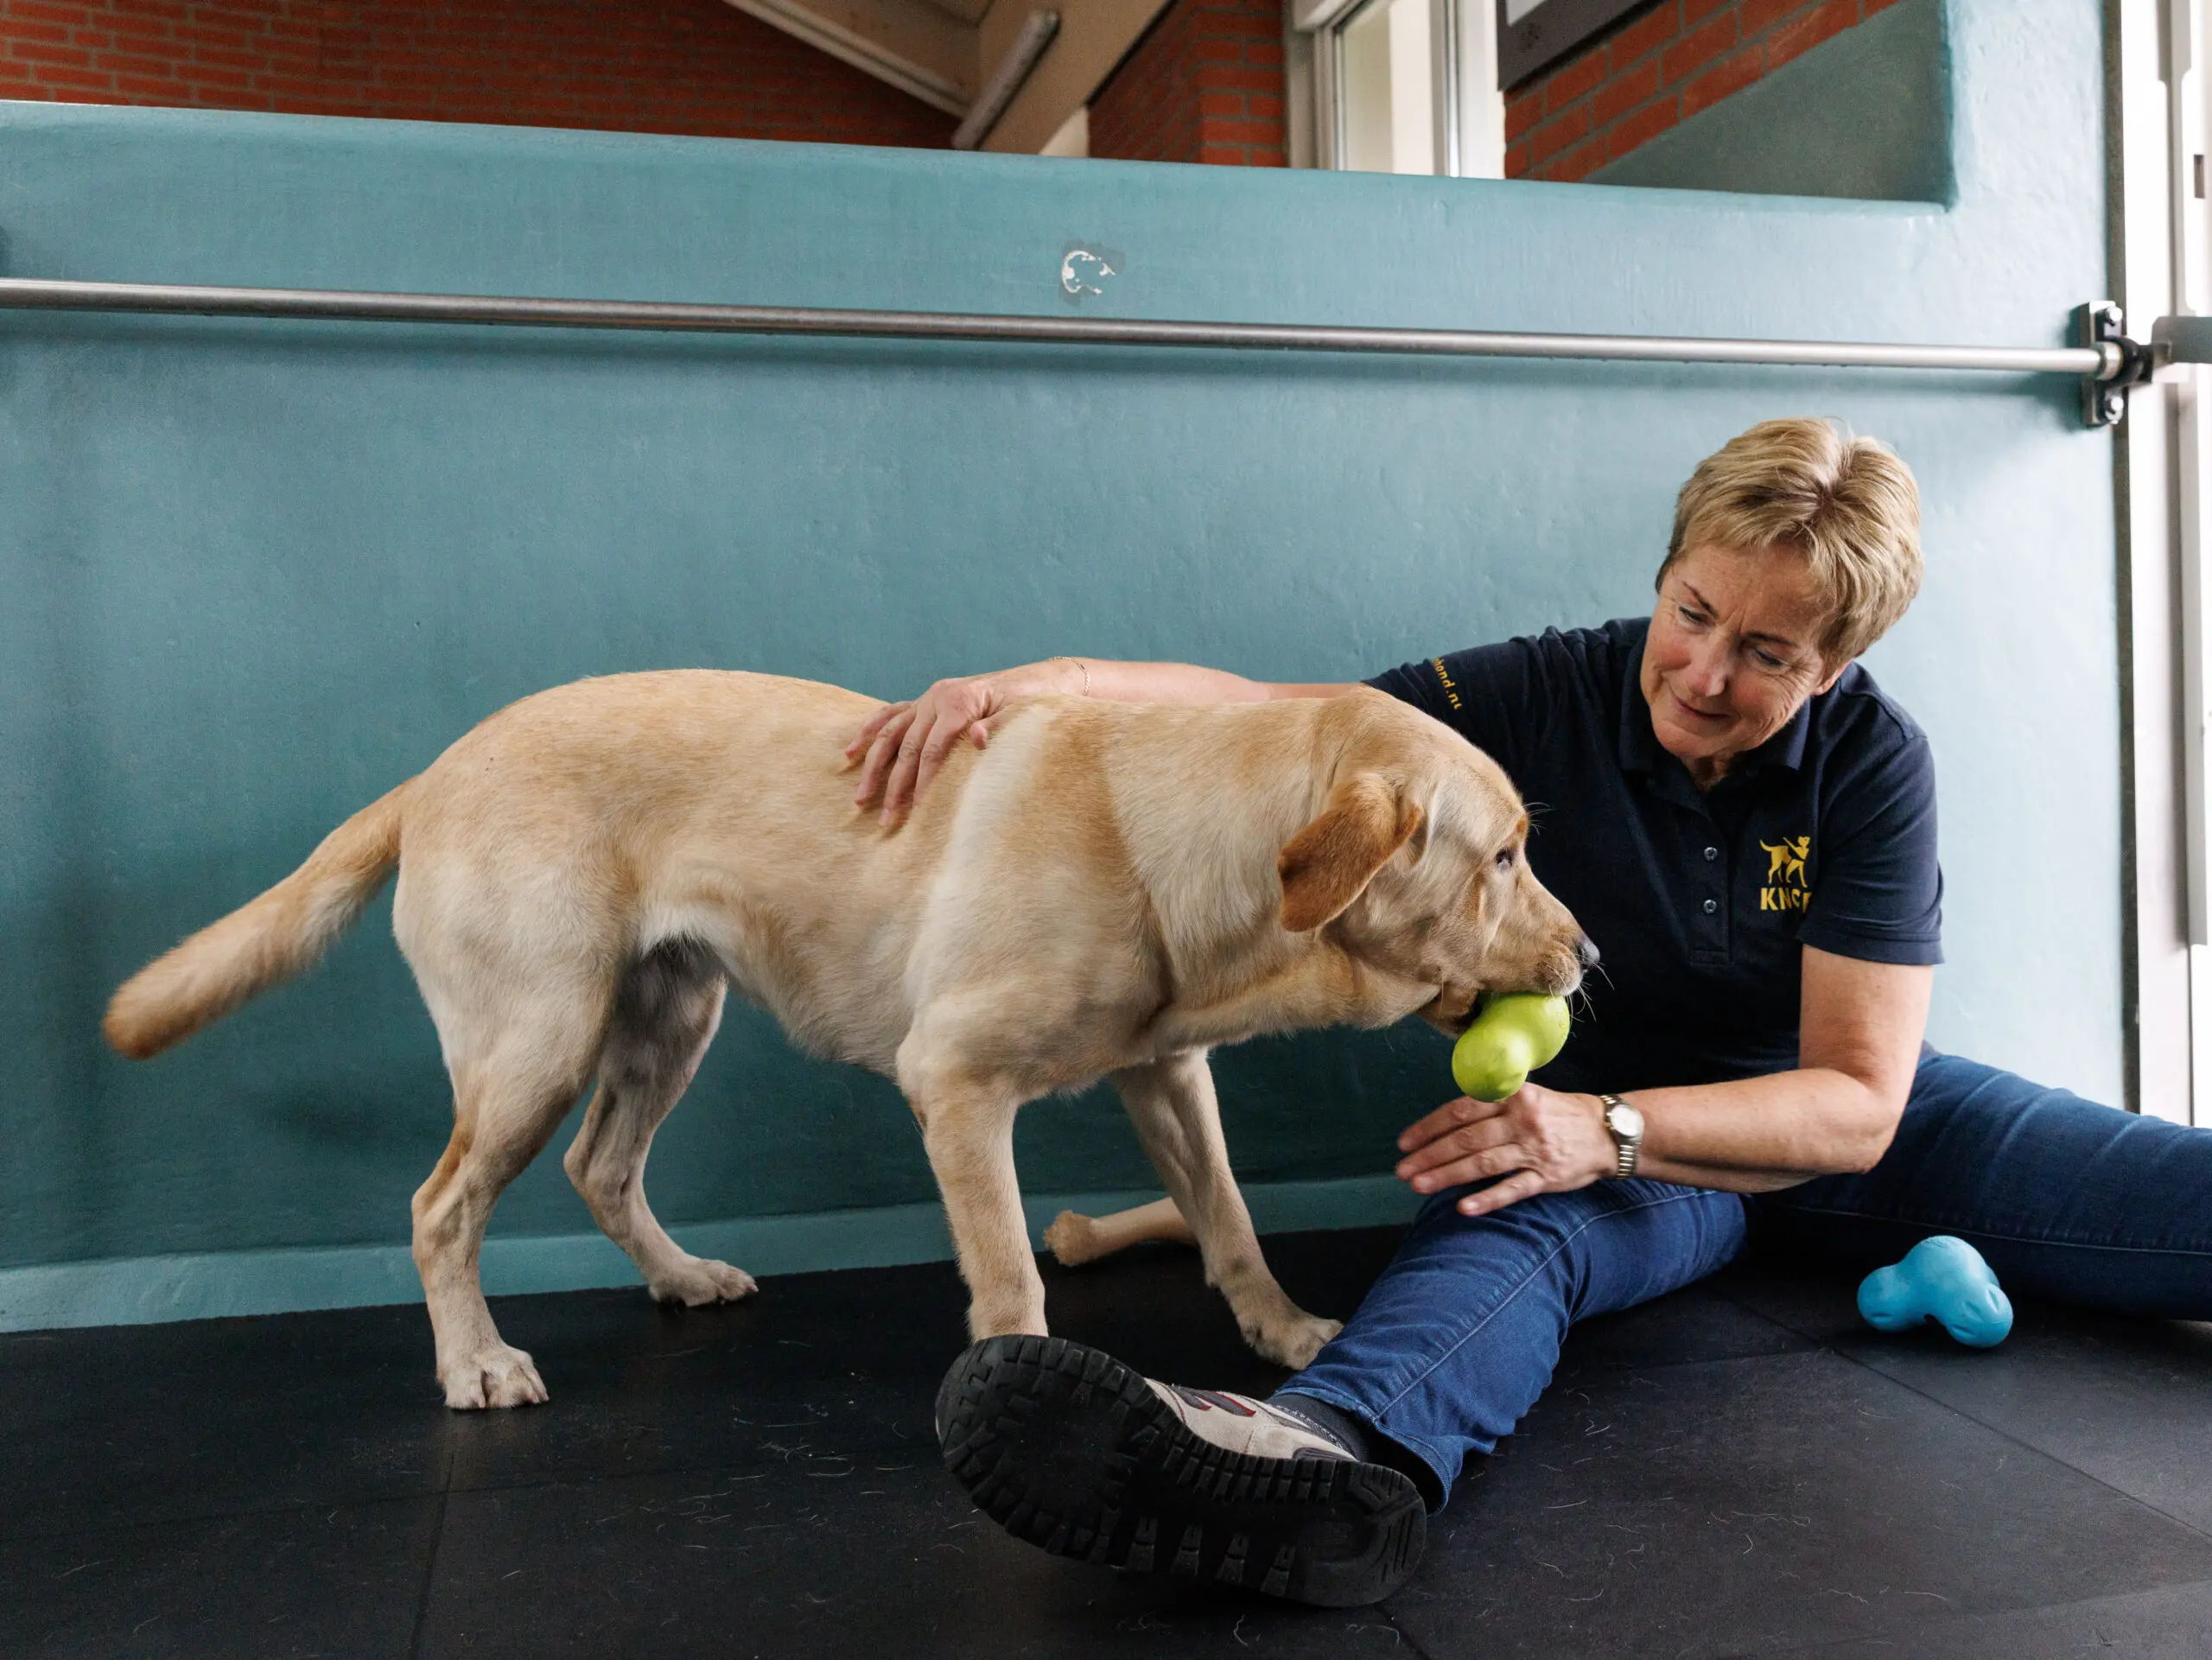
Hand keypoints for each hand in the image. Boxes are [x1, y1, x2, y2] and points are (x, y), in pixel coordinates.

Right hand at [845, 661, 1077, 822]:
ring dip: (873, 766)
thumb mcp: (1020, 715)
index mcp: (958, 701)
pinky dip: (871, 732)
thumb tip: (976, 739)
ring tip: (861, 798)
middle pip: (907, 747)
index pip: (932, 749)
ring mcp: (929, 698)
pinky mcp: (927, 701)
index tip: (916, 810)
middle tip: (887, 819)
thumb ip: (996, 727)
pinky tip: (852, 751)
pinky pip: (892, 716)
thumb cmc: (1030, 702)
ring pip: (891, 734)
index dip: (923, 781)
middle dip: (894, 785)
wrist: (1036, 681)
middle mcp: (937, 697)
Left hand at [1393, 1083, 1615, 1217]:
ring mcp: (1535, 1149)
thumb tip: (1447, 1119)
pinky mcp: (1548, 1177)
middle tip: (1402, 1170)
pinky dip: (1487, 1199)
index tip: (1404, 1142)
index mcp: (1512, 1095)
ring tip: (1418, 1186)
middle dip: (1429, 1155)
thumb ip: (1491, 1102)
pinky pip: (1513, 1189)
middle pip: (1466, 1139)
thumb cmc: (1559, 1113)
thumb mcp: (1527, 1094)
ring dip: (1447, 1176)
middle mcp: (1521, 1120)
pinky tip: (1463, 1208)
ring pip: (1483, 1164)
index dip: (1429, 1127)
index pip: (1460, 1110)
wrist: (1608, 1132)